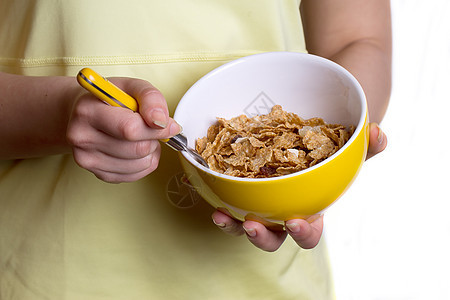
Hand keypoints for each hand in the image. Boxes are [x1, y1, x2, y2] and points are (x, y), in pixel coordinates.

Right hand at [67, 77, 181, 182]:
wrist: (84, 114)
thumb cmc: (111, 98)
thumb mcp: (132, 86)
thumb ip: (150, 98)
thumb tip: (161, 121)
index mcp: (88, 111)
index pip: (130, 129)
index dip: (156, 128)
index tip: (166, 123)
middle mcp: (82, 138)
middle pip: (138, 149)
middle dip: (153, 138)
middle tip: (148, 126)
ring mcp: (88, 159)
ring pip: (141, 164)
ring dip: (151, 151)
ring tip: (140, 136)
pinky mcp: (98, 174)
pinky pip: (137, 175)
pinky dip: (145, 162)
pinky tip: (136, 149)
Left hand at [211, 122, 387, 250]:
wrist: (301, 137)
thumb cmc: (326, 151)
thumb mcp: (346, 148)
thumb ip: (364, 146)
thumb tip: (378, 133)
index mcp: (309, 209)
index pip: (309, 231)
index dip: (304, 232)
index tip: (297, 222)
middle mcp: (281, 211)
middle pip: (272, 237)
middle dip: (262, 237)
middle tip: (253, 225)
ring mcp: (259, 202)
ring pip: (244, 224)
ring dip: (232, 226)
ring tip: (222, 216)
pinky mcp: (239, 188)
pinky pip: (227, 200)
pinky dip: (219, 197)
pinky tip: (211, 187)